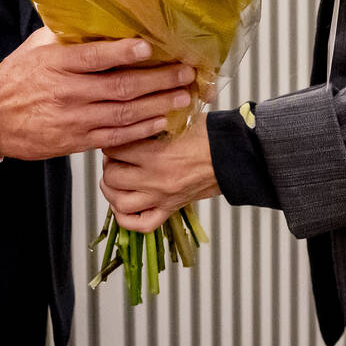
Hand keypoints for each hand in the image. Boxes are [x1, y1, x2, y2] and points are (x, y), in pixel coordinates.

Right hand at [0, 29, 195, 160]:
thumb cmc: (18, 77)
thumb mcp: (37, 47)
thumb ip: (68, 34)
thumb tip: (100, 15)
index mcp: (58, 63)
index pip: (95, 56)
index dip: (124, 52)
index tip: (150, 45)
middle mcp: (69, 91)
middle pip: (121, 86)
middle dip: (159, 79)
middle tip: (184, 72)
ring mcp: (74, 118)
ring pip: (124, 113)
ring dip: (158, 105)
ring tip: (182, 96)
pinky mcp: (76, 140)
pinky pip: (115, 137)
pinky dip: (140, 130)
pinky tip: (160, 121)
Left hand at [100, 114, 219, 233]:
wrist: (235, 156)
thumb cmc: (212, 136)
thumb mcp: (179, 121)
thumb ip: (152, 123)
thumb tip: (132, 123)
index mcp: (157, 156)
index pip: (115, 150)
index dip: (111, 142)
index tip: (116, 139)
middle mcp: (156, 180)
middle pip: (112, 177)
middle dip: (109, 165)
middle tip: (115, 158)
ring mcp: (162, 198)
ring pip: (119, 203)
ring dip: (112, 191)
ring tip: (115, 180)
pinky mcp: (171, 209)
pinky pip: (140, 224)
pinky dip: (126, 218)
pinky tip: (124, 205)